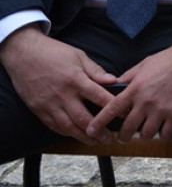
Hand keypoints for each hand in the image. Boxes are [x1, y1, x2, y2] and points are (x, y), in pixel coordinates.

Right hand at [0, 26, 117, 143]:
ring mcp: (49, 104)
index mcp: (76, 79)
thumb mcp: (78, 56)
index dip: (113, 107)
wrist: (23, 54)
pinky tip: (75, 135)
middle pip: (84, 118)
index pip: (99, 97)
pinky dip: (66, 133)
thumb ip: (96, 71)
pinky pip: (53, 126)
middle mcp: (63, 95)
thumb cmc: (53, 53)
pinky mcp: (38, 109)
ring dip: (83, 136)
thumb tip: (113, 80)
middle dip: (99, 130)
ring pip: (68, 127)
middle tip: (110, 137)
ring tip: (95, 141)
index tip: (125, 113)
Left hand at [88, 46, 171, 141]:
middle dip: (123, 136)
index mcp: (134, 89)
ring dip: (145, 135)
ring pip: (146, 134)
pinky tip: (165, 128)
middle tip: (124, 137)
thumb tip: (115, 85)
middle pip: (128, 129)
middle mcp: (145, 102)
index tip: (91, 131)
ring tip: (147, 130)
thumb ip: (128, 77)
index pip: (111, 109)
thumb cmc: (168, 59)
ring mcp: (161, 109)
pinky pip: (166, 133)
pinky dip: (164, 134)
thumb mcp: (144, 64)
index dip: (99, 122)